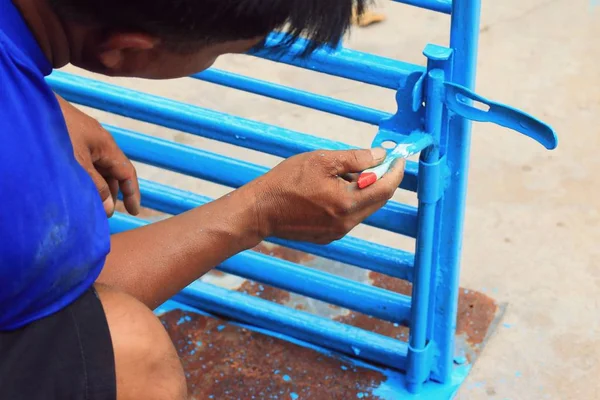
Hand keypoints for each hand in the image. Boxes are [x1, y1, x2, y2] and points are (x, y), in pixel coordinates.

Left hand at [57, 95, 139, 215]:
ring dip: (99, 185)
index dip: (132, 193)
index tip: (133, 212)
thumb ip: (95, 186)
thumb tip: (110, 207)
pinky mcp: (72, 137)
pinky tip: (77, 185)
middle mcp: (100, 142)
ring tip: (91, 203)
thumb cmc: (58, 133)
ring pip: (99, 167)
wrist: (33, 105)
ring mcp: (85, 138)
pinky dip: (87, 176)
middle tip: (105, 213)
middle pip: (114, 171)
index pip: (127, 173)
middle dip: (113, 193)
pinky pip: (86, 161)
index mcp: (107, 146)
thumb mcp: (78, 164)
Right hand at [249, 148, 404, 243]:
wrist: (260, 211)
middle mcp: (347, 223)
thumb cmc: (287, 182)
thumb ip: (355, 159)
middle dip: (381, 179)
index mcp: (347, 203)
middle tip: (376, 161)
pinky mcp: (328, 236)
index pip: (385, 188)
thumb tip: (379, 156)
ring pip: (363, 208)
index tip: (398, 158)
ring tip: (344, 173)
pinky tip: (333, 189)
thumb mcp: (322, 161)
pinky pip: (349, 217)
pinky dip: (351, 201)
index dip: (395, 171)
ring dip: (364, 190)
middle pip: (378, 201)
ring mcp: (337, 233)